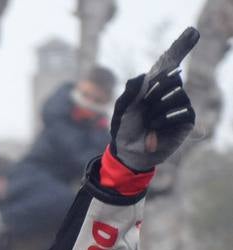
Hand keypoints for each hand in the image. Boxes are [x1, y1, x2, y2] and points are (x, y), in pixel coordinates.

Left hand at [110, 27, 198, 170]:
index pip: (171, 62)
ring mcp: (180, 104)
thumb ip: (130, 92)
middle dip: (152, 95)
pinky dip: (162, 122)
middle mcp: (170, 91)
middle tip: (143, 111)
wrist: (130, 153)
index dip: (181, 47)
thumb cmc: (124, 129)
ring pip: (175, 95)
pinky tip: (154, 131)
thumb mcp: (122, 110)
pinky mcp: (187, 118)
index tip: (193, 32)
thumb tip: (143, 76)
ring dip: (155, 111)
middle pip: (170, 79)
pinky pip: (179, 112)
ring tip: (147, 123)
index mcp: (154, 85)